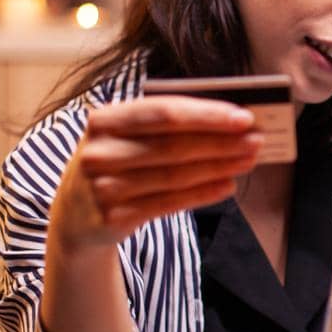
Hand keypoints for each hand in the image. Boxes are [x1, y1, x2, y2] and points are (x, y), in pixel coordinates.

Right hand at [50, 95, 261, 253]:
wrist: (75, 215)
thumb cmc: (116, 163)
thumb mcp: (126, 138)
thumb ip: (167, 126)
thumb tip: (228, 120)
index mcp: (105, 120)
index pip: (162, 113)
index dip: (206, 115)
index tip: (244, 117)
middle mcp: (99, 152)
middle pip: (172, 146)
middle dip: (221, 142)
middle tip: (257, 139)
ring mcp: (103, 188)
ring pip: (175, 176)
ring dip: (219, 167)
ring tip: (249, 160)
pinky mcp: (114, 218)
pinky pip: (169, 203)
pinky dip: (203, 194)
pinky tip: (229, 185)